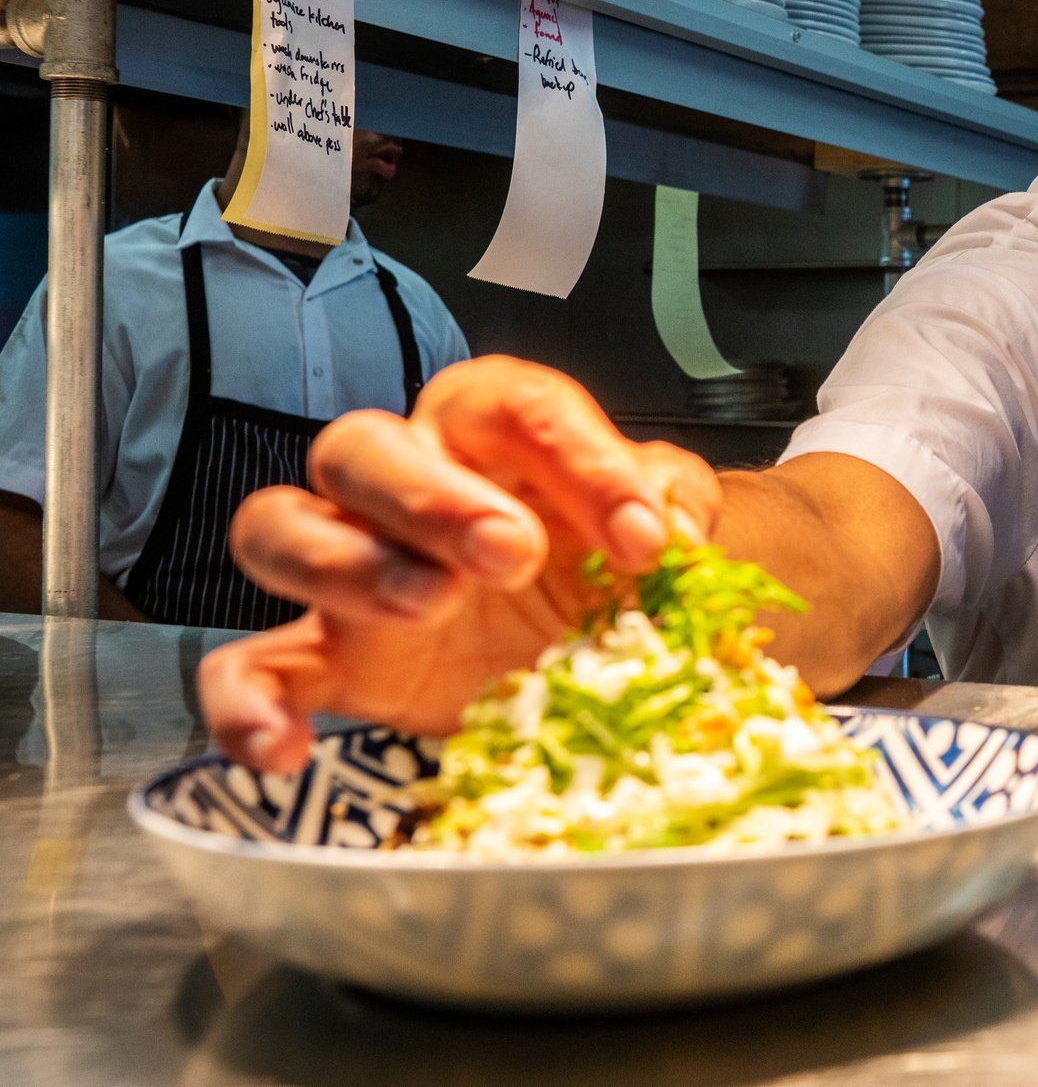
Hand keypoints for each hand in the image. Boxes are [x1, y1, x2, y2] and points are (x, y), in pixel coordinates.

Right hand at [203, 356, 721, 772]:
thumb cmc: (615, 557)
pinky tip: (285, 747)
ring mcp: (355, 570)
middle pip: (362, 447)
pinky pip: (245, 668)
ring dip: (343, 563)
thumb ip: (676, 500)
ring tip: (430, 606)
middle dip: (432, 496)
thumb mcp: (667, 517)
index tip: (641, 536)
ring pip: (279, 526)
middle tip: (511, 552)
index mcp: (494, 432)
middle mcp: (407, 485)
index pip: (513, 406)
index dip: (578, 460)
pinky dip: (245, 705)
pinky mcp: (330, 660)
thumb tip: (671, 527)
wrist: (605, 639)